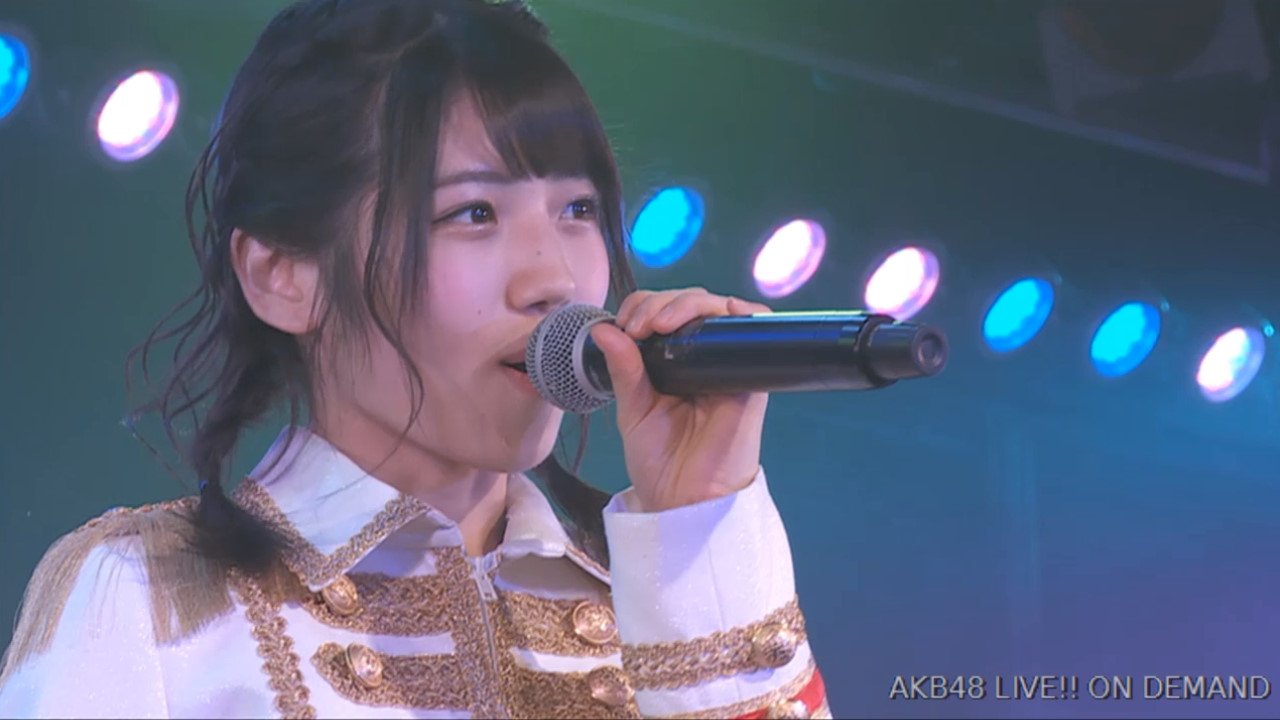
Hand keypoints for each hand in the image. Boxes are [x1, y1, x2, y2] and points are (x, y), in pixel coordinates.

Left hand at [589, 288, 771, 511]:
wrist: (684, 500)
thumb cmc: (661, 460)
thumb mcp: (633, 408)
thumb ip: (623, 369)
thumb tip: (601, 329)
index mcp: (674, 361)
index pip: (663, 312)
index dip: (643, 306)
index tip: (622, 326)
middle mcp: (704, 357)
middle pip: (691, 303)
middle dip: (661, 303)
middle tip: (639, 326)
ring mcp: (728, 364)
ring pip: (719, 309)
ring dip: (688, 303)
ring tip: (659, 324)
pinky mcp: (751, 377)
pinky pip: (756, 330)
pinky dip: (740, 312)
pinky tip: (714, 316)